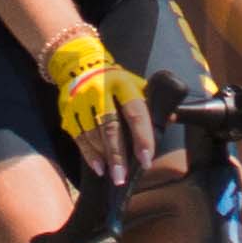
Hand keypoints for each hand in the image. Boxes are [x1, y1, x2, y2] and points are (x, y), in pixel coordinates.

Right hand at [43, 27, 143, 174]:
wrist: (79, 64)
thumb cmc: (115, 80)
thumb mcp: (135, 83)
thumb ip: (151, 101)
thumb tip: (172, 118)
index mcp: (122, 84)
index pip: (135, 113)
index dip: (142, 137)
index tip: (146, 160)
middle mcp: (100, 92)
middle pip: (110, 127)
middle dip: (118, 155)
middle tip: (124, 178)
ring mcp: (81, 101)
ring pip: (93, 134)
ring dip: (105, 157)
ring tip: (115, 176)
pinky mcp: (69, 111)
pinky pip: (79, 137)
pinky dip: (89, 154)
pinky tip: (99, 168)